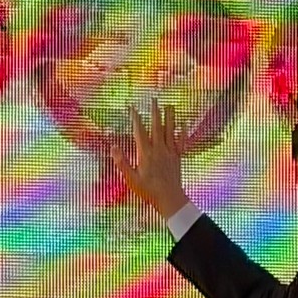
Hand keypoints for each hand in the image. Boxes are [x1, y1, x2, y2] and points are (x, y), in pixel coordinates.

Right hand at [113, 101, 189, 218]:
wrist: (169, 198)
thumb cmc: (148, 190)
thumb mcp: (131, 178)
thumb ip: (122, 162)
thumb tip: (113, 147)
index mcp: (146, 153)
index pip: (139, 131)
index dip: (136, 118)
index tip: (133, 107)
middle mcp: (159, 149)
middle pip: (156, 126)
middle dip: (154, 112)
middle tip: (153, 99)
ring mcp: (170, 152)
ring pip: (170, 131)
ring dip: (169, 117)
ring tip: (169, 105)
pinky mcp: (178, 157)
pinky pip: (181, 142)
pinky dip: (182, 132)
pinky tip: (184, 123)